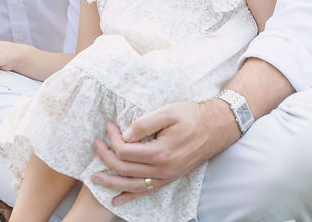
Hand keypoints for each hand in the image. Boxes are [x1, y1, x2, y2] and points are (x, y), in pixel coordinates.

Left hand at [91, 100, 236, 204]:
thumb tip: (125, 135)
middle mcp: (163, 170)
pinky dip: (130, 196)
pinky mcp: (170, 179)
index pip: (125, 150)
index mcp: (161, 152)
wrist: (216, 128)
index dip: (112, 138)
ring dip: (112, 182)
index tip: (109, 126)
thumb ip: (143, 124)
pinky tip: (117, 199)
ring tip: (95, 178)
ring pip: (132, 185)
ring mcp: (167, 177)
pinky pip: (147, 191)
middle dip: (106, 156)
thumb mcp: (167, 112)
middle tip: (97, 144)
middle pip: (125, 168)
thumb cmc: (192, 116)